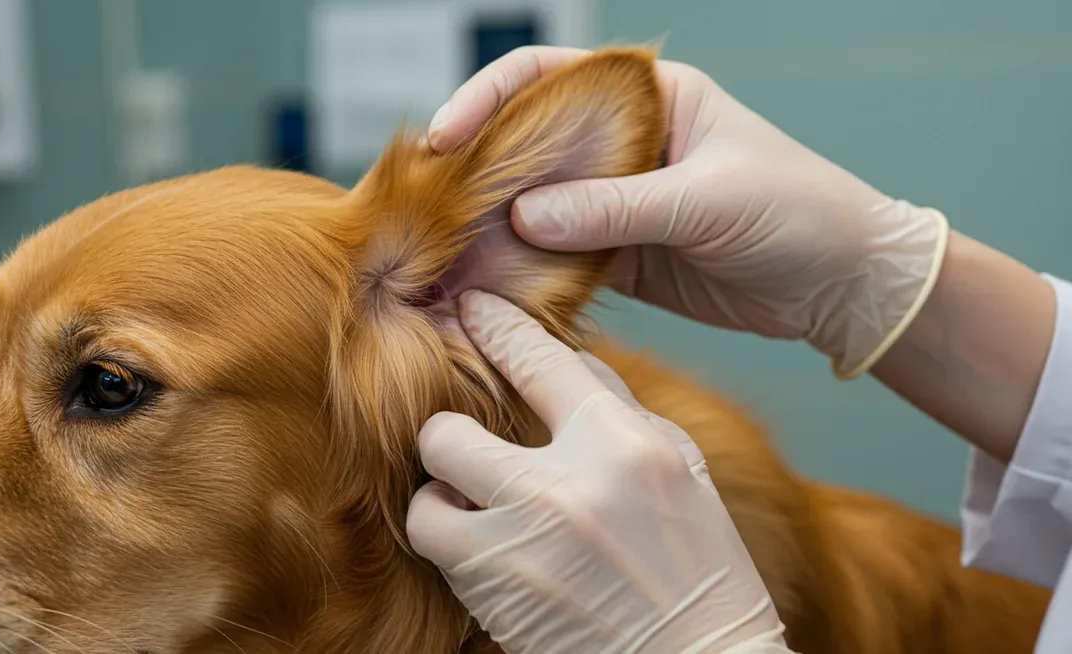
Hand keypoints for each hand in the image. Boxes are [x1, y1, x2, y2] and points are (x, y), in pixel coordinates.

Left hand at [406, 290, 790, 653]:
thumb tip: (562, 355)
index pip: (539, 359)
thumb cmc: (697, 562)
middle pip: (449, 430)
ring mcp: (523, 546)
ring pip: (427, 492)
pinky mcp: (495, 596)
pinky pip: (434, 544)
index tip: (469, 308)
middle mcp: (567, 488)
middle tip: (469, 448)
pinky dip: (451, 541)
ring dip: (443, 495)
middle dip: (451, 435)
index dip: (494, 325)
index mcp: (624, 444)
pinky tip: (487, 546)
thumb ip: (616, 405)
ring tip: (475, 505)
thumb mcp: (677, 466)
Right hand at [429, 46, 948, 378]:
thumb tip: (525, 217)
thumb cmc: (800, 214)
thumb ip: (616, 208)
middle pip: (529, 143)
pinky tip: (488, 287)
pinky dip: (523, 270)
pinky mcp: (620, 256)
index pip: (549, 78)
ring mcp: (617, 202)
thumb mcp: (709, 201)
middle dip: (476, 170)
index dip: (488, 97)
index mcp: (650, 99)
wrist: (844, 286)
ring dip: (491, 227)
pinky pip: (557, 257)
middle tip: (425, 205)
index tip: (445, 137)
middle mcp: (624, 144)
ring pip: (535, 205)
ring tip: (443, 254)